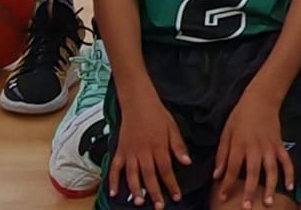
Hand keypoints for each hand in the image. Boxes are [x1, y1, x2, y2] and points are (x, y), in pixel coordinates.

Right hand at [108, 86, 189, 205]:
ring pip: (132, 174)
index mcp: (158, 146)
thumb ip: (178, 146)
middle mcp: (143, 151)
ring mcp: (130, 151)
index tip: (176, 197)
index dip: (171, 185)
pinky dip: (113, 180)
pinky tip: (113, 192)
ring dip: (135, 189)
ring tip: (139, 202)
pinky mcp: (120, 149)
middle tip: (159, 207)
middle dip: (155, 193)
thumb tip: (187, 163)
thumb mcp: (172, 128)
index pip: (166, 170)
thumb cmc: (157, 114)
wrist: (137, 101)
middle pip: (149, 175)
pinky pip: (115, 167)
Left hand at [214, 85, 292, 208]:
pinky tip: (290, 187)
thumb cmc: (240, 116)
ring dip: (269, 186)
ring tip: (267, 202)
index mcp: (239, 144)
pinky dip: (290, 174)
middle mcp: (254, 147)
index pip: (231, 168)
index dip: (226, 184)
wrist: (260, 99)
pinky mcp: (279, 144)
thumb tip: (216, 175)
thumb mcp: (226, 132)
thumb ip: (222, 154)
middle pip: (252, 172)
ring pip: (271, 169)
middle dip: (249, 190)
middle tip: (247, 207)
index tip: (222, 198)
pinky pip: (286, 161)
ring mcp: (269, 146)